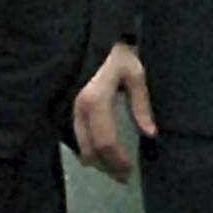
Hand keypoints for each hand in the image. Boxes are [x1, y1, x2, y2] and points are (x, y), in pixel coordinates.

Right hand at [71, 41, 156, 183]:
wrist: (86, 37)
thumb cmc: (114, 54)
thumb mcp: (134, 74)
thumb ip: (140, 105)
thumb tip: (150, 133)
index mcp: (95, 100)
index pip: (105, 141)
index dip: (117, 160)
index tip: (130, 171)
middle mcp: (76, 109)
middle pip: (89, 149)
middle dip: (106, 166)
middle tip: (123, 176)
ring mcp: (66, 110)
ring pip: (78, 146)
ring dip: (96, 160)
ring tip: (115, 167)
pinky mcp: (63, 109)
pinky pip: (73, 137)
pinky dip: (87, 149)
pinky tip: (100, 152)